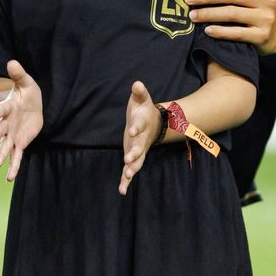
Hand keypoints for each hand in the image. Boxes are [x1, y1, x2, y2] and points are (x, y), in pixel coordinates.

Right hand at [0, 60, 42, 181]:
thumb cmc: (28, 93)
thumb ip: (19, 75)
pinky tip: (9, 178)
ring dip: (1, 156)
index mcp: (8, 107)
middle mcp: (7, 123)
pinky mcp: (20, 143)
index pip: (2, 110)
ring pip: (5, 146)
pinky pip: (16, 156)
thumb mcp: (27, 82)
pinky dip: (13, 167)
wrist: (32, 106)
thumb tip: (12, 62)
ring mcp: (12, 134)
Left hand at [120, 81, 160, 195]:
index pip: (139, 125)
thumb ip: (139, 92)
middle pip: (139, 147)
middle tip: (128, 160)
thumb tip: (137, 84)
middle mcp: (141, 139)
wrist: (153, 123)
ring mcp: (138, 150)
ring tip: (127, 177)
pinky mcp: (134, 157)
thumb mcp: (141, 99)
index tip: (131, 130)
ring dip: (132, 169)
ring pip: (137, 161)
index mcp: (141, 124)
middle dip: (134, 153)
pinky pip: (130, 170)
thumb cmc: (144, 110)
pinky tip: (122, 191)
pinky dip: (126, 180)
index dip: (136, 127)